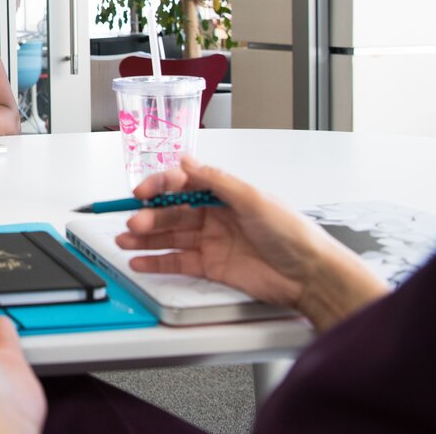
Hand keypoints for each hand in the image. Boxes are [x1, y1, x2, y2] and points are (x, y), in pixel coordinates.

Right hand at [115, 155, 388, 330]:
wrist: (310, 275)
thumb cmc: (292, 234)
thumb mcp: (254, 198)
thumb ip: (216, 181)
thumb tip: (187, 161)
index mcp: (224, 194)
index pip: (183, 185)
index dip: (160, 186)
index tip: (142, 191)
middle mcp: (214, 215)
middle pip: (172, 212)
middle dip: (149, 216)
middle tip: (133, 221)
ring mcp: (210, 242)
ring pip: (169, 237)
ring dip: (145, 237)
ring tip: (125, 240)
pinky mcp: (210, 267)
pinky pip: (176, 262)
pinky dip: (156, 262)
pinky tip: (138, 260)